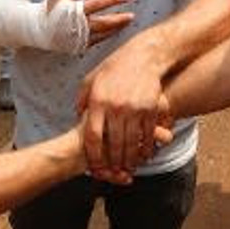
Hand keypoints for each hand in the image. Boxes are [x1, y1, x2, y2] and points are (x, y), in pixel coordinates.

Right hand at [47, 0, 134, 46]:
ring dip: (117, 28)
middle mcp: (79, 25)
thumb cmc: (52, 8)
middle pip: (104, 22)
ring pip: (103, 33)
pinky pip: (98, 40)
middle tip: (132, 16)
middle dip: (119, 19)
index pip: (98, 4)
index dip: (113, 0)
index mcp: (75, 10)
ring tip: (128, 21)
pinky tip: (116, 30)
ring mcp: (80, 37)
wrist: (39, 29)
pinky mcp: (80, 45)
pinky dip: (108, 35)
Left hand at [75, 38, 169, 180]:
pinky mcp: (151, 109)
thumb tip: (78, 118)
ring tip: (128, 168)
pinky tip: (144, 154)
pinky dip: (147, 148)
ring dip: (130, 160)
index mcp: (99, 101)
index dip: (94, 156)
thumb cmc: (115, 67)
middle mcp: (117, 107)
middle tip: (113, 173)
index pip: (93, 137)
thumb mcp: (91, 79)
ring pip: (132, 143)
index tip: (95, 167)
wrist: (144, 56)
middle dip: (113, 163)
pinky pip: (148, 135)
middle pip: (114, 145)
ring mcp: (135, 109)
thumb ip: (82, 99)